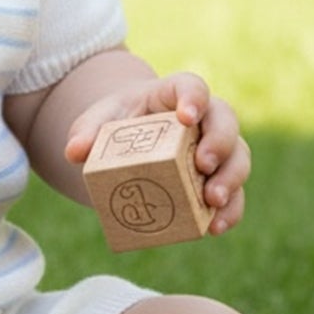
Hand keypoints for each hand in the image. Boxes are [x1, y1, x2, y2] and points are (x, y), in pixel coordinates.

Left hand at [62, 71, 249, 233]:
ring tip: (212, 201)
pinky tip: (215, 227)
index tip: (186, 116)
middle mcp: (204, 118)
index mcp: (174, 94)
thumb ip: (87, 132)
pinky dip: (229, 211)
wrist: (128, 145)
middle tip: (203, 166)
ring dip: (230, 180)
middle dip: (220, 143)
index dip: (194, 98)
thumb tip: (74, 152)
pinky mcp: (218, 180)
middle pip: (225, 121)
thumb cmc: (117, 125)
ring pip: (238, 157)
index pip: (192, 87)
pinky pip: (235, 194)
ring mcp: (215, 150)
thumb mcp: (97, 122)